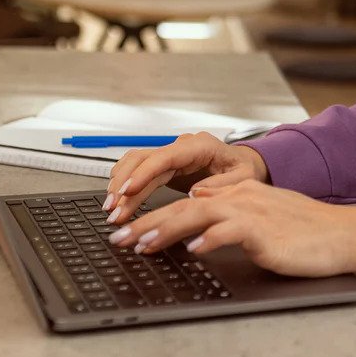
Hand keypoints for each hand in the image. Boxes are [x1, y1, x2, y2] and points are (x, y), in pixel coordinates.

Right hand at [102, 133, 268, 224]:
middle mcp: (182, 146)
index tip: (126, 191)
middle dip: (125, 184)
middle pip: (144, 158)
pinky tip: (118, 201)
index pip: (165, 156)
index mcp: (200, 146)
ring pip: (137, 163)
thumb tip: (196, 193)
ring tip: (111, 210)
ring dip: (120, 185)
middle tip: (113, 210)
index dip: (144, 173)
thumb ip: (222, 185)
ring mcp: (172, 154)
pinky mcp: (166, 166)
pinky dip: (125, 185)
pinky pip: (139, 171)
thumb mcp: (243, 179)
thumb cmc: (243, 170)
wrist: (244, 164)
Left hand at [108, 179, 355, 278]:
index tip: (127, 229)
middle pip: (183, 205)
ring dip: (166, 229)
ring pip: (198, 213)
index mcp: (238, 192)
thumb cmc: (304, 232)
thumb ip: (228, 213)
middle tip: (117, 236)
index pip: (185, 200)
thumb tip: (196, 213)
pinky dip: (209, 237)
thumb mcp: (261, 218)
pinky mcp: (264, 229)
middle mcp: (241, 196)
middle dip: (146, 220)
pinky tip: (193, 248)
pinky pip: (230, 230)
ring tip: (141, 243)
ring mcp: (252, 210)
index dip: (152, 214)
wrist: (340, 234)